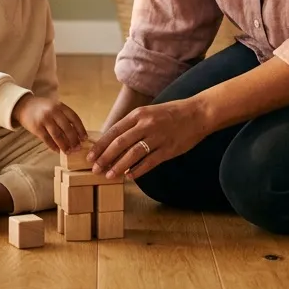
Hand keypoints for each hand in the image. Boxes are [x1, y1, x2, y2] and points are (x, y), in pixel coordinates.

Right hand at [12, 95, 87, 151]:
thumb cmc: (42, 108)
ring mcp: (44, 119)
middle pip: (67, 128)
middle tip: (78, 148)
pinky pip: (47, 139)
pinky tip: (58, 151)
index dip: (81, 129)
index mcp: (60, 106)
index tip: (84, 138)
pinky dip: (53, 146)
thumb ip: (64, 116)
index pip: (74, 118)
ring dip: (64, 145)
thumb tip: (76, 133)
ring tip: (69, 152)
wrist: (23, 106)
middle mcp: (53, 112)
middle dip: (74, 140)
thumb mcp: (55, 107)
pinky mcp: (36, 127)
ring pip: (57, 135)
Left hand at [86, 97, 210, 179]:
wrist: (197, 113)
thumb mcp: (149, 112)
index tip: (90, 156)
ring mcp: (158, 137)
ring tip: (109, 175)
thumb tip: (114, 140)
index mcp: (139, 114)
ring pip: (133, 154)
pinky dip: (138, 170)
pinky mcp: (168, 149)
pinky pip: (149, 162)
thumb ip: (133, 124)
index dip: (101, 145)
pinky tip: (130, 176)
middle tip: (95, 169)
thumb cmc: (171, 113)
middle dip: (105, 158)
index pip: (114, 131)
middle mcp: (146, 124)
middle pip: (120, 143)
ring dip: (119, 166)